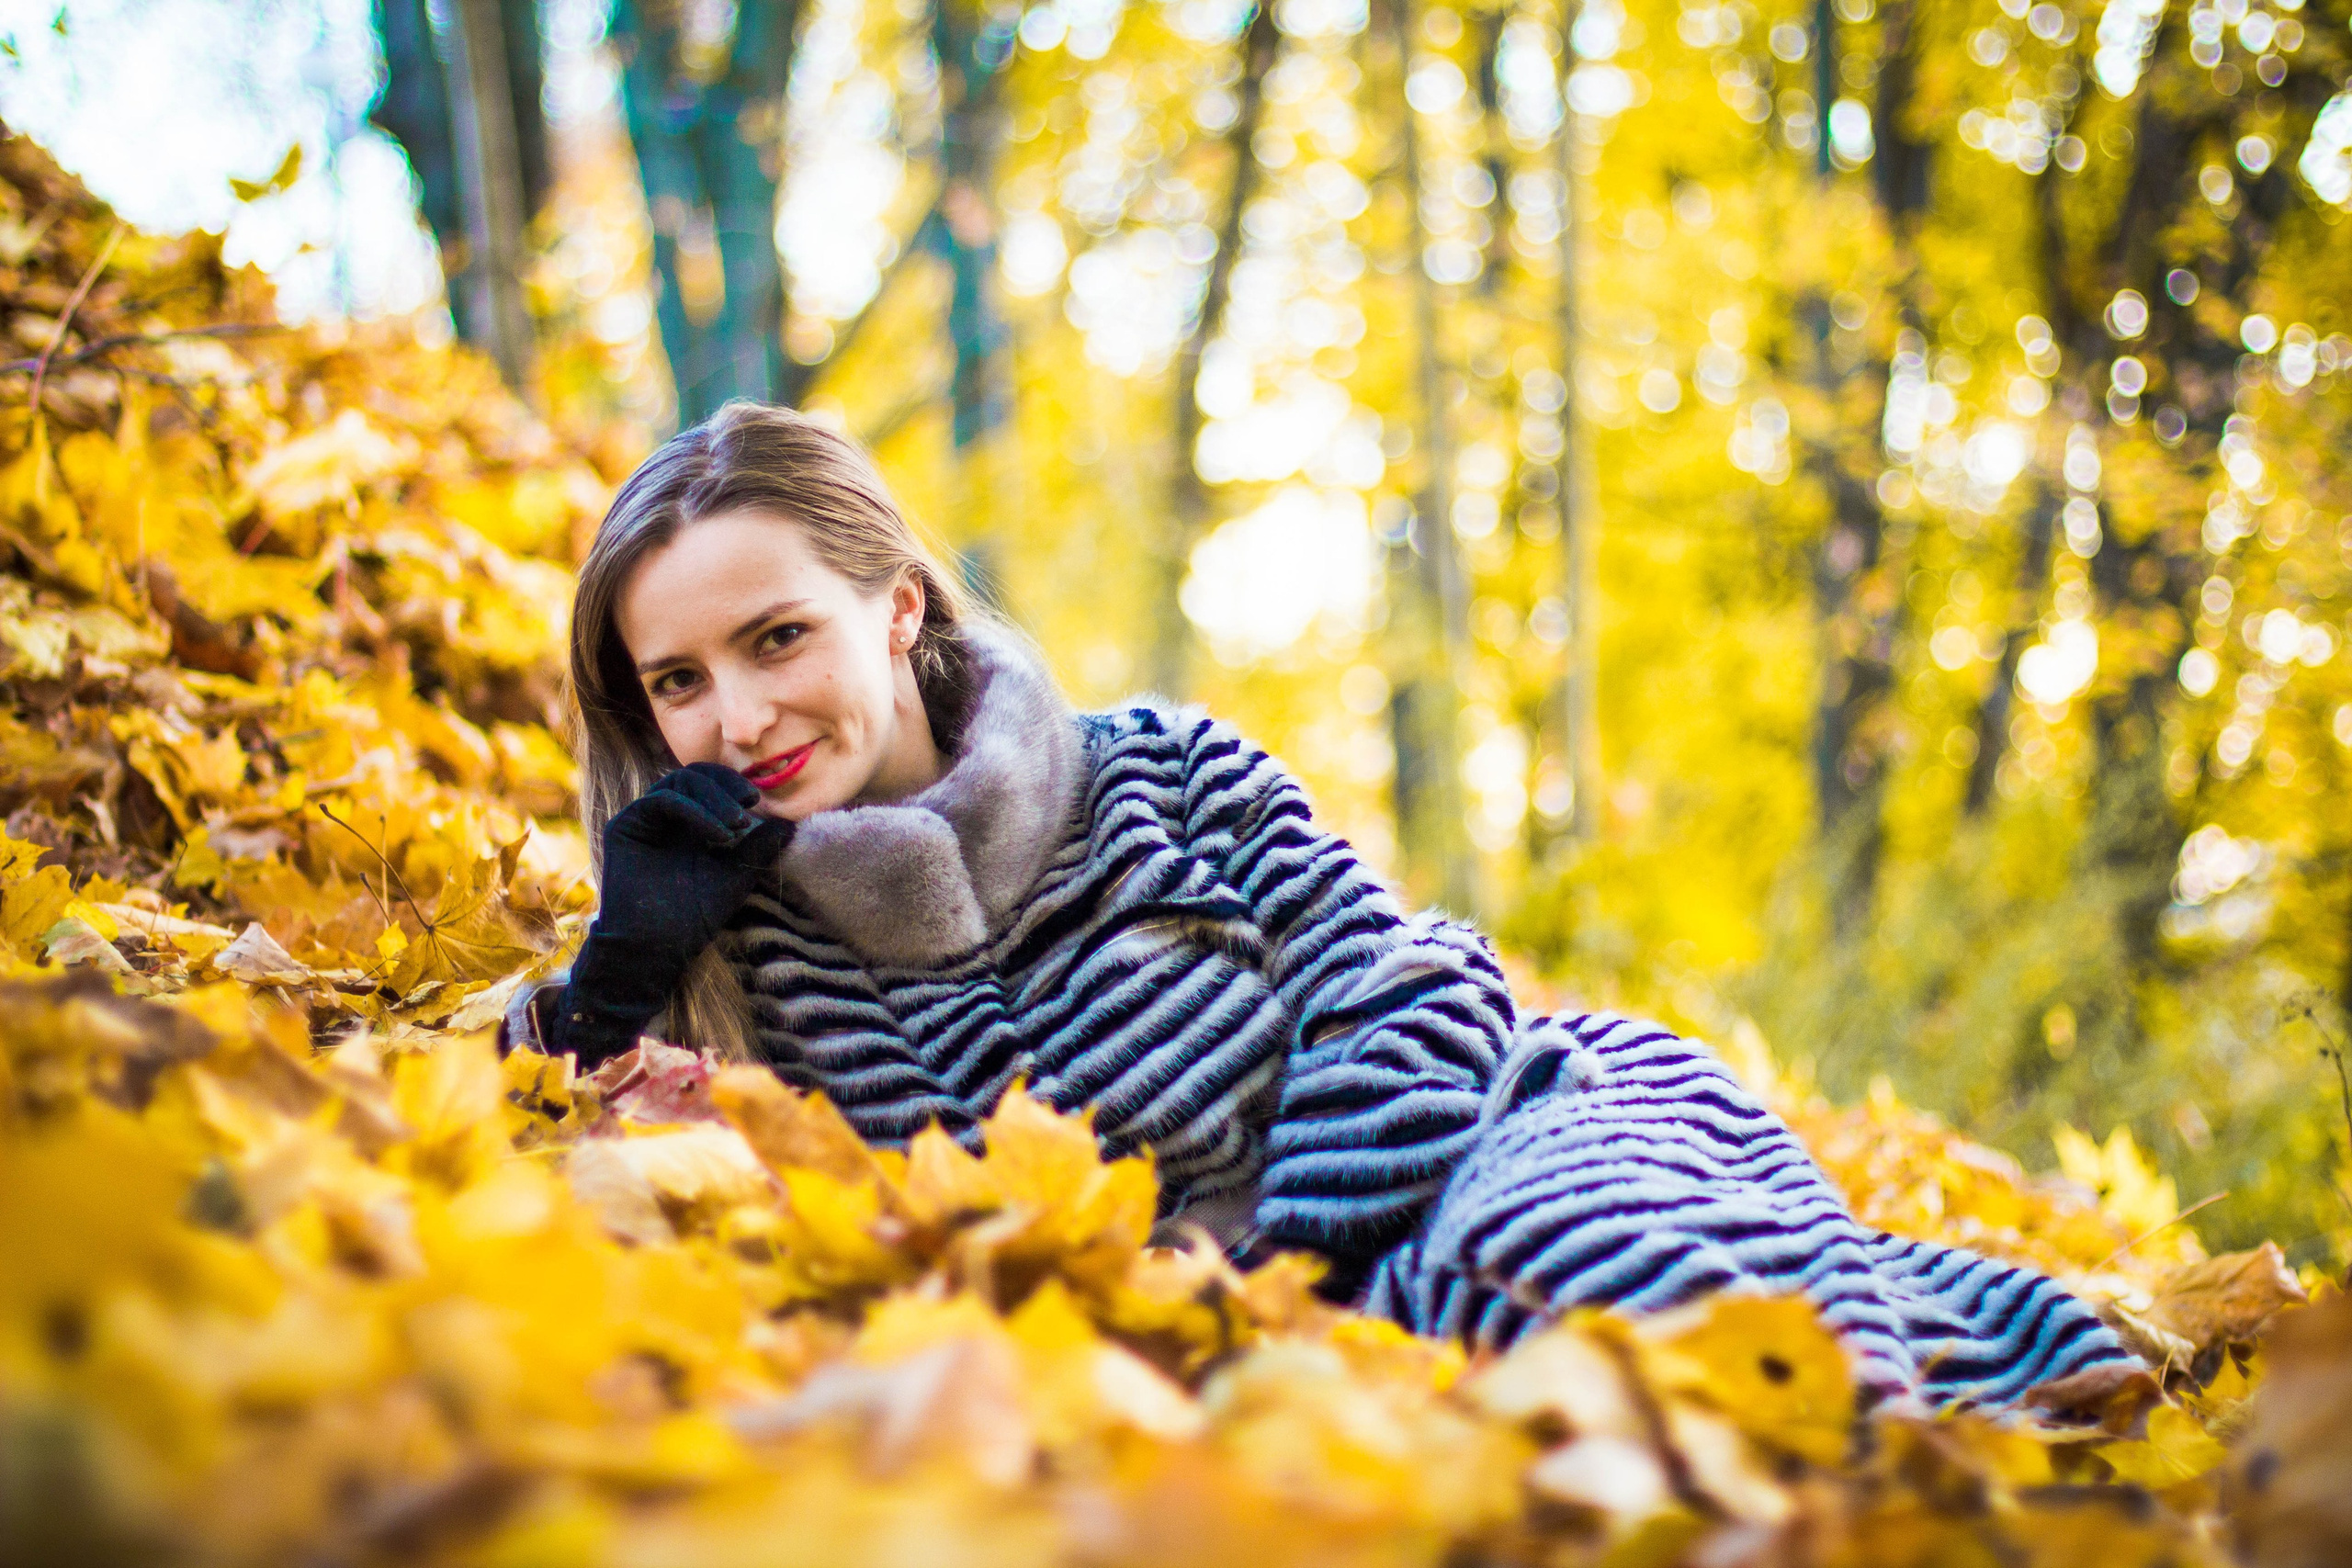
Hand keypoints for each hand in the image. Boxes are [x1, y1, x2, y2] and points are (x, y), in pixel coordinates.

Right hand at [551, 762, 793, 1064]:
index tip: (756, 799)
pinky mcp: (625, 827)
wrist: (655, 948)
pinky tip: (719, 834)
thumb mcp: (735, 877)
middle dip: (725, 784)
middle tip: (748, 804)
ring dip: (713, 797)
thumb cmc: (693, 917)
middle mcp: (665, 817)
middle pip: (694, 775)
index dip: (732, 783)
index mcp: (688, 824)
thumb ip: (758, 849)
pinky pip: (661, 801)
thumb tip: (791, 824)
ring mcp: (643, 820)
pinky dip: (695, 811)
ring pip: (679, 782)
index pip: (709, 783)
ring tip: (736, 824)